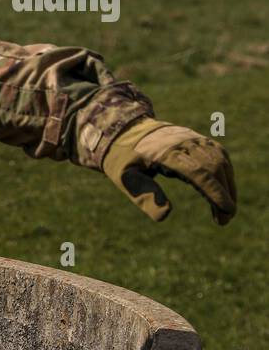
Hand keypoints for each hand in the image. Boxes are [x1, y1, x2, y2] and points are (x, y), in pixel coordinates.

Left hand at [103, 118, 235, 223]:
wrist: (122, 130)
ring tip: (225, 211)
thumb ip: (144, 195)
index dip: (214, 191)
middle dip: (224, 194)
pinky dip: (224, 173)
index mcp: (165, 153)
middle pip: (214, 167)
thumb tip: (165, 216)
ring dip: (228, 185)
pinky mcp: (196, 139)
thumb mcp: (125, 178)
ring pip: (220, 160)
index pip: (197, 172)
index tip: (226, 209)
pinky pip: (218, 154)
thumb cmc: (122, 157)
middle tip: (224, 220)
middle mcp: (183, 143)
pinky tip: (223, 191)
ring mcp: (192, 139)